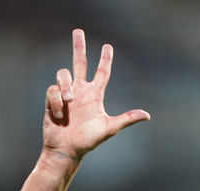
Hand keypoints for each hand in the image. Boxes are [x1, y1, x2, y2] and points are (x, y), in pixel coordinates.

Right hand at [43, 29, 149, 160]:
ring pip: (64, 74)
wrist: (66, 150)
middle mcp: (81, 92)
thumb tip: (147, 116)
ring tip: (69, 102)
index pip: (102, 73)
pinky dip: (57, 101)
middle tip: (78, 31)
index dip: (105, 59)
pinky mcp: (52, 101)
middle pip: (79, 62)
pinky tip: (60, 114)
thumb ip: (127, 119)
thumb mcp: (110, 128)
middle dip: (78, 47)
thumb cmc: (88, 141)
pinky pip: (53, 90)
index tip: (108, 46)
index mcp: (95, 96)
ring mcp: (66, 95)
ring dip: (66, 85)